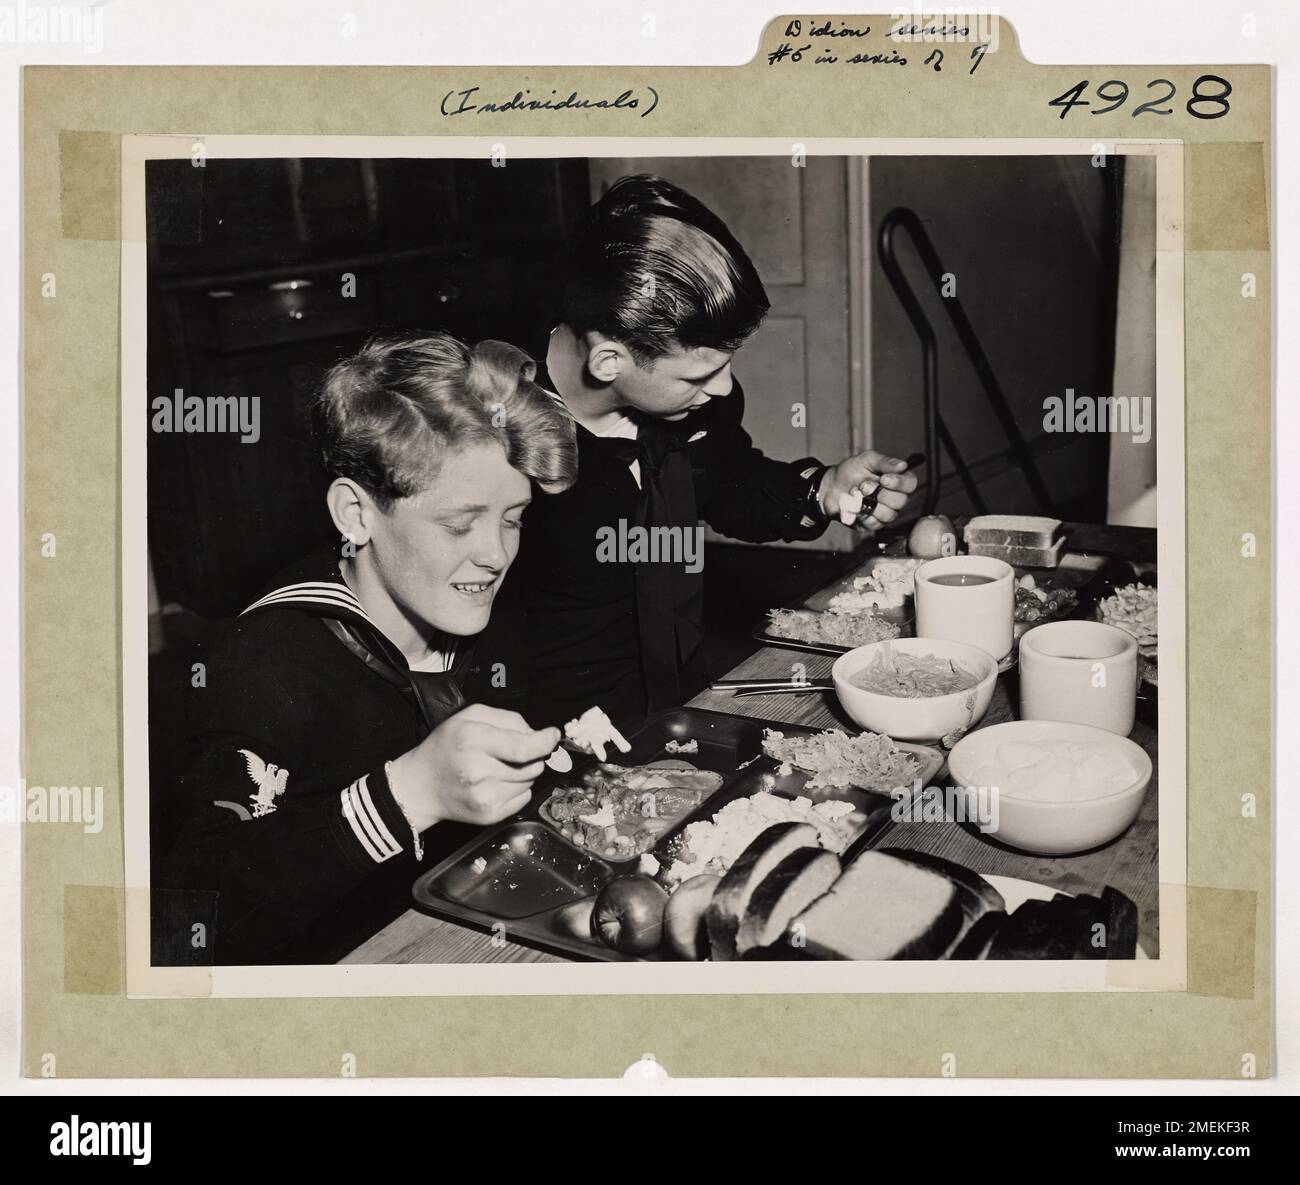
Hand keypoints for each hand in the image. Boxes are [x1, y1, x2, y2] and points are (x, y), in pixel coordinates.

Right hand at [386, 704, 560, 832]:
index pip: (524, 747)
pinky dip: (517, 789)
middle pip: (532, 765)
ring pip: (530, 782)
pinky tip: (495, 783)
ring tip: (497, 767)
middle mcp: (477, 770)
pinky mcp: (488, 815)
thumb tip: (539, 734)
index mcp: (472, 739)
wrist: (422, 785)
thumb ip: (508, 719)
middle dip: (532, 756)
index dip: (546, 742)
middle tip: (511, 752)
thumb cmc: (447, 746)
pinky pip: (523, 798)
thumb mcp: (470, 716)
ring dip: (523, 773)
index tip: (553, 735)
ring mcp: (483, 797)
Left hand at [818, 451, 918, 530]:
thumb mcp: (866, 460)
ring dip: (869, 503)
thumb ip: (884, 462)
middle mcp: (893, 498)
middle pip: (901, 501)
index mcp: (896, 480)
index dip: (900, 483)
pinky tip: (853, 505)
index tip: (884, 479)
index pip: (910, 484)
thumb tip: (903, 465)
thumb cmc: (849, 472)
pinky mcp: (872, 524)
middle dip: (881, 493)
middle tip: (864, 485)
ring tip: (856, 493)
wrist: (830, 487)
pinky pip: (874, 524)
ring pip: (889, 515)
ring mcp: (884, 513)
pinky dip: (860, 513)